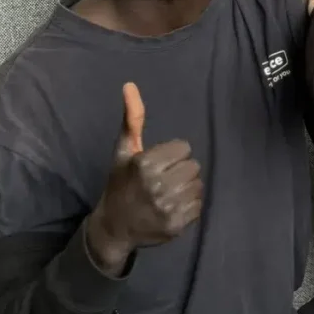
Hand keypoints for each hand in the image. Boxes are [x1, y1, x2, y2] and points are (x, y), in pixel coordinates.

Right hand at [88, 83, 202, 272]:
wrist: (114, 227)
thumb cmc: (120, 184)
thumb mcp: (123, 150)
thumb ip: (132, 119)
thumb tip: (130, 85)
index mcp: (145, 164)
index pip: (184, 148)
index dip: (173, 154)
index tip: (159, 163)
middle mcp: (158, 185)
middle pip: (193, 166)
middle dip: (181, 170)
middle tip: (165, 178)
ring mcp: (168, 208)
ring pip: (198, 185)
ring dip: (187, 187)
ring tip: (170, 192)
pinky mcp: (177, 225)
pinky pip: (199, 206)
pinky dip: (190, 206)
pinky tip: (173, 206)